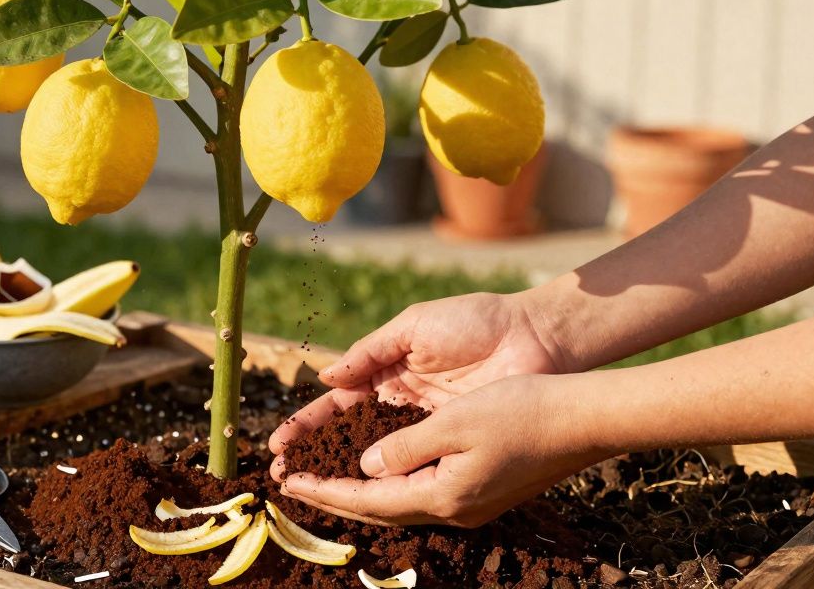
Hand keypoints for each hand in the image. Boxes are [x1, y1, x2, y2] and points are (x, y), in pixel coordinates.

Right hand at [269, 292, 564, 478]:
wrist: (533, 336)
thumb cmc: (475, 321)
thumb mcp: (414, 327)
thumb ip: (370, 352)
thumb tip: (327, 377)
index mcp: (388, 374)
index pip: (339, 405)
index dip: (309, 424)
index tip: (281, 441)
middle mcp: (402, 406)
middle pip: (350, 437)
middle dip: (315, 455)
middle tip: (283, 473)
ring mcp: (427, 428)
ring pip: (377, 457)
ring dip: (343, 473)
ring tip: (309, 488)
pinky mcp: (453, 444)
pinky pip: (414, 465)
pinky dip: (387, 479)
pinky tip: (360, 492)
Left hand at [278, 374, 609, 526]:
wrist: (586, 419)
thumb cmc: (523, 411)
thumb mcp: (454, 421)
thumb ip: (404, 447)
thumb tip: (367, 467)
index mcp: (443, 495)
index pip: (367, 500)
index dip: (324, 490)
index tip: (288, 481)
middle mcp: (455, 508)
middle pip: (379, 510)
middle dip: (334, 496)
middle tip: (294, 483)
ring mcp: (472, 502)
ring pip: (400, 503)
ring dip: (360, 491)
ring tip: (326, 477)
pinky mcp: (484, 488)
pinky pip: (422, 491)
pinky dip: (391, 482)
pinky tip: (381, 468)